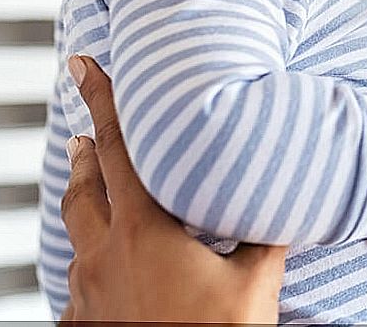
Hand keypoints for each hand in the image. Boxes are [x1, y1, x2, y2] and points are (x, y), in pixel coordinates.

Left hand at [59, 54, 287, 322]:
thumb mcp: (256, 282)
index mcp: (144, 229)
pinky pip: (81, 283)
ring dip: (88, 206)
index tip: (83, 64)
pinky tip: (110, 272)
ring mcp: (86, 292)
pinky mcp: (82, 323)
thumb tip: (287, 202)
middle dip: (86, 152)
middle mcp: (104, 254)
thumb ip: (265, 236)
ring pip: (79, 236)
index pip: (117, 148)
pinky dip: (94, 262)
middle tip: (84, 130)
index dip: (101, 100)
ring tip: (96, 193)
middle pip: (84, 187)